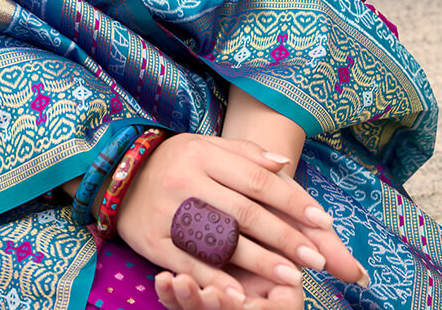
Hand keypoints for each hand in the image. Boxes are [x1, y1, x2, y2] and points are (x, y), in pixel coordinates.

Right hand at [115, 134, 365, 301]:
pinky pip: (189, 264)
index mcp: (204, 153)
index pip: (256, 179)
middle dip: (284, 237)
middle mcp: (186, 179)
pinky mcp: (155, 240)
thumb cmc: (177, 161)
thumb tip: (284, 163)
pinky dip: (217, 282)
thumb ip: (246, 155)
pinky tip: (241, 296)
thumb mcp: (208, 147)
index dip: (291, 201)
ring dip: (260, 262)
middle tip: (316, 259)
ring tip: (292, 278)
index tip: (322, 222)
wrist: (120, 174)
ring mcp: (169, 211)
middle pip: (243, 212)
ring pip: (220, 240)